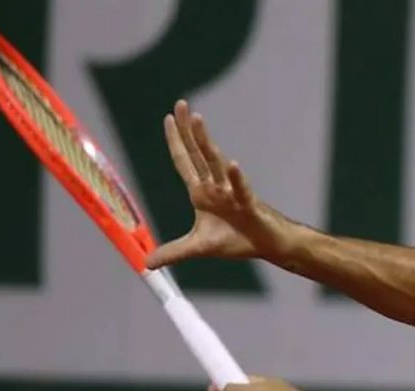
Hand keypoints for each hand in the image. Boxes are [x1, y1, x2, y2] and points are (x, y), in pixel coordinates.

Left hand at [145, 100, 284, 268]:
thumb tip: (147, 263)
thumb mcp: (198, 247)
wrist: (267, 245)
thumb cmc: (237, 240)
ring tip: (197, 120)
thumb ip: (173, 252)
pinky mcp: (248, 204)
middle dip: (188, 129)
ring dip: (205, 142)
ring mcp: (231, 193)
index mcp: (201, 193)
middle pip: (198, 153)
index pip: (184, 162)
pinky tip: (231, 164)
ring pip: (216, 164)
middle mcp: (215, 187)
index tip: (168, 118)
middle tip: (180, 104)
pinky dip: (235, 178)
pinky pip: (240, 189)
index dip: (175, 141)